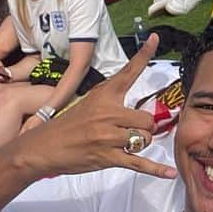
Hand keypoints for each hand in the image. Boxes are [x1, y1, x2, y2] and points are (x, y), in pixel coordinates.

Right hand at [11, 34, 176, 181]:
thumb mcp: (87, 102)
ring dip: (140, 144)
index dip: (143, 54)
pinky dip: (156, 169)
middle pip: (147, 119)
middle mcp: (109, 113)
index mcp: (104, 96)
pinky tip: (170, 173)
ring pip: (145, 139)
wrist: (42, 147)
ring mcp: (109, 136)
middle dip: (144, 128)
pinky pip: (139, 162)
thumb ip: (110, 97)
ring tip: (123, 146)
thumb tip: (131, 93)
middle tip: (130, 132)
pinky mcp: (108, 157)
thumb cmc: (67, 125)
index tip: (155, 38)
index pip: (128, 72)